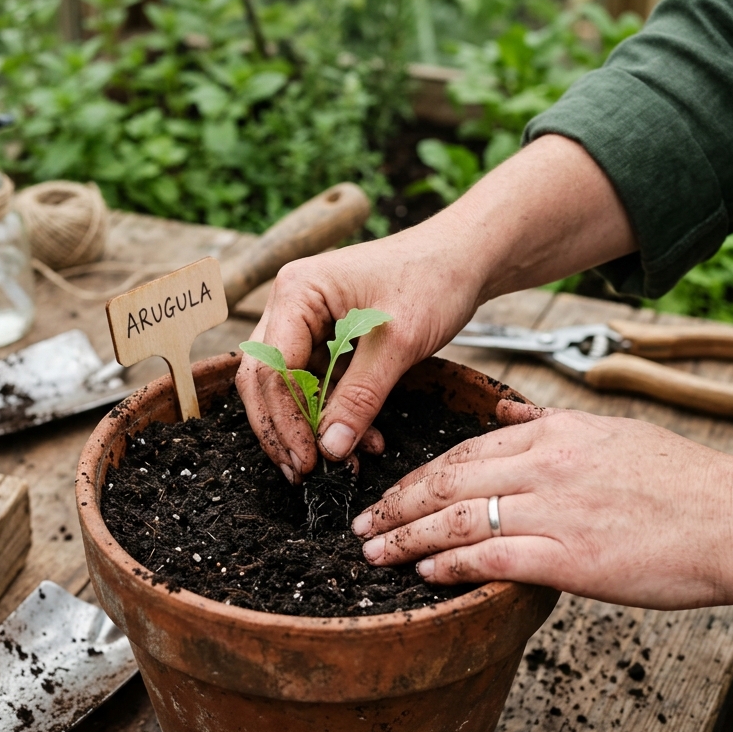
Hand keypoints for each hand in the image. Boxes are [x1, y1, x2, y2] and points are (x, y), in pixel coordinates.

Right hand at [235, 135, 637, 482]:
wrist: (466, 257)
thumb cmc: (434, 281)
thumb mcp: (397, 345)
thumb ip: (360, 398)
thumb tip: (329, 450)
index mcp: (297, 292)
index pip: (273, 369)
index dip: (286, 421)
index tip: (310, 461)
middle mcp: (290, 303)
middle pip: (266, 379)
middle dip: (285, 429)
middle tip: (305, 473)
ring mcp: (305, 318)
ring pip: (289, 385)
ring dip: (311, 426)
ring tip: (336, 463)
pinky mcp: (326, 334)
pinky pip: (317, 381)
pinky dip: (334, 412)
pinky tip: (362, 439)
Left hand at [352, 402, 732, 609]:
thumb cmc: (684, 482)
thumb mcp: (613, 432)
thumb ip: (550, 422)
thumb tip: (505, 411)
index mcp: (555, 432)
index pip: (465, 449)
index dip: (419, 474)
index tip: (391, 493)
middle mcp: (546, 463)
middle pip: (448, 480)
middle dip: (396, 504)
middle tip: (362, 524)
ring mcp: (555, 509)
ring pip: (458, 518)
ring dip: (408, 537)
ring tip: (375, 552)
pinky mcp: (570, 556)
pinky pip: (491, 557)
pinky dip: (451, 565)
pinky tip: (426, 573)